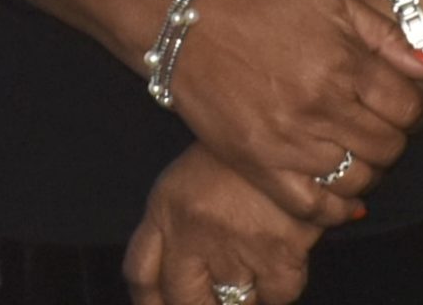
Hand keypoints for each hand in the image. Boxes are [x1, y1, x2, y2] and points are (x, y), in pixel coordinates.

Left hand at [124, 147, 324, 304]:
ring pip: (232, 304)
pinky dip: (277, 287)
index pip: (139, 273)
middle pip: (181, 300)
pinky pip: (275, 298)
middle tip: (212, 297)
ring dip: (241, 296)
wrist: (283, 136)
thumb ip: (172, 230)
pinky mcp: (278, 258)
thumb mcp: (185, 183)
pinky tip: (277, 257)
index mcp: (165, 209)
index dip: (147, 303)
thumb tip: (168, 287)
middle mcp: (192, 232)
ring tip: (249, 264)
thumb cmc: (231, 160)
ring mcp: (235, 247)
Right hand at [165, 0, 422, 220]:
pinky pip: (315, 208)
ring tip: (351, 146)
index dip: (412, 107)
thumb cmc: (257, 3)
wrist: (185, 20)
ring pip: (359, 180)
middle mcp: (319, 106)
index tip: (397, 102)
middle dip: (389, 135)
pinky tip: (340, 193)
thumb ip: (382, 32)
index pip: (408, 108)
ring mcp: (290, 142)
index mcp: (340, 62)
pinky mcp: (260, 166)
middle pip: (388, 147)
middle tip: (370, 121)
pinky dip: (336, 209)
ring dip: (366, 168)